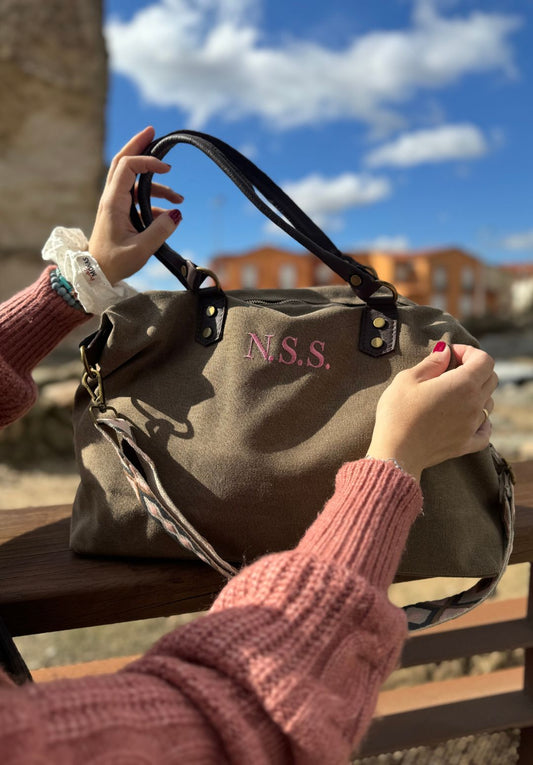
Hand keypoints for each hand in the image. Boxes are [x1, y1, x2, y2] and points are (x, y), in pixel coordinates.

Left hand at [88, 126, 182, 284]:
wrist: (94, 274)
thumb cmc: (114, 263)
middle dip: (139, 145)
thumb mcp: (141, 250)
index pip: (128, 166)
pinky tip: (168, 215)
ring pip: (132, 180)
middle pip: (122, 161)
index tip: (167, 169)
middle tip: (154, 131)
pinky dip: (153, 200)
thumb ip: (161, 231)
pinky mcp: (118, 214)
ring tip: (179, 199)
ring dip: (155, 184)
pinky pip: (136, 198)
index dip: (147, 161)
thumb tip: (177, 213)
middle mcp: (111, 198)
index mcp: (113, 202)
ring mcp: (114, 205)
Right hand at [366, 344, 497, 481]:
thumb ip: (432, 363)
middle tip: (452, 371)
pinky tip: (469, 419)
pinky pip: (485, 431)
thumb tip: (445, 352)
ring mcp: (472, 426)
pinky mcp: (466, 444)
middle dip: (475, 369)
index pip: (484, 360)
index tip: (451, 355)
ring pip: (488, 403)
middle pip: (491, 379)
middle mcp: (473, 404)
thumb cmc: (397, 413)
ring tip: (454, 394)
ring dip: (476, 394)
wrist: (395, 452)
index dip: (469, 352)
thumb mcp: (407, 379)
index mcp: (462, 384)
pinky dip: (482, 422)